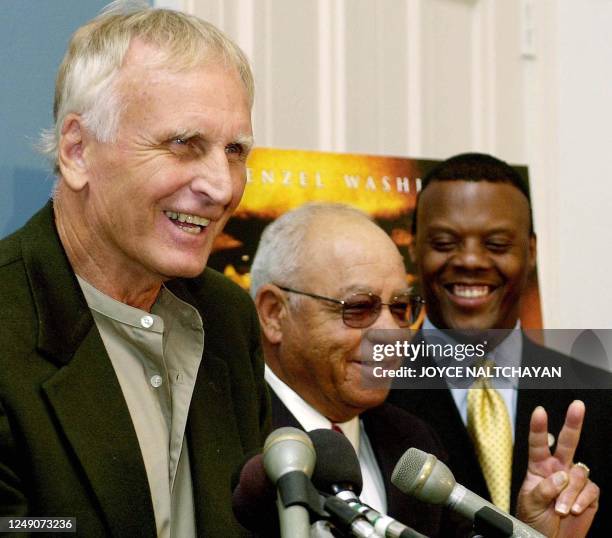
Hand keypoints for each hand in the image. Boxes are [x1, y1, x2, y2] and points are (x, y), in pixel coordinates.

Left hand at [516, 400, 598, 537]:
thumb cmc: (533, 520)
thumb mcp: (529, 503)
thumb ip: (542, 488)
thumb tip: (560, 476)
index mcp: (538, 467)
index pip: (538, 443)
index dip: (539, 427)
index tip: (539, 412)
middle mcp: (558, 469)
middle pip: (567, 443)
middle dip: (573, 423)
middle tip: (578, 405)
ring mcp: (574, 481)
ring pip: (578, 474)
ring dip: (570, 493)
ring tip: (561, 509)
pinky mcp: (589, 495)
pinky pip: (590, 490)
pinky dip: (582, 500)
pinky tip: (575, 510)